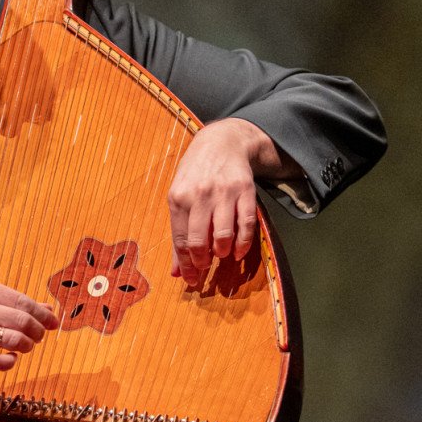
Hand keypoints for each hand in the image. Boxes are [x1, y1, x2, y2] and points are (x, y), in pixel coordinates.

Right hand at [0, 276, 56, 386]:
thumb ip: (9, 300)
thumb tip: (46, 309)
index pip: (23, 301)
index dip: (43, 314)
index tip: (53, 322)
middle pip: (23, 320)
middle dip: (38, 332)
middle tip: (39, 337)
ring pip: (13, 340)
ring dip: (26, 346)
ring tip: (25, 347)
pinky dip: (9, 362)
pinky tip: (10, 359)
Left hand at [168, 118, 274, 282]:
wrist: (222, 142)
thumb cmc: (195, 174)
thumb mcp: (179, 197)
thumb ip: (177, 234)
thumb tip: (175, 272)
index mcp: (178, 198)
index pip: (180, 240)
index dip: (186, 265)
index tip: (190, 279)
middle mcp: (199, 195)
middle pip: (199, 242)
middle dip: (202, 262)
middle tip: (205, 267)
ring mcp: (223, 193)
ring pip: (223, 236)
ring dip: (222, 252)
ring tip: (221, 254)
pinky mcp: (245, 191)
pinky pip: (246, 224)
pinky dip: (244, 244)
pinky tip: (239, 251)